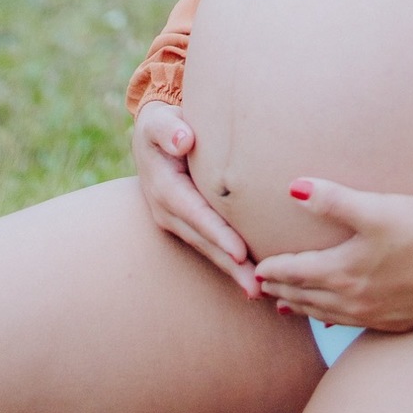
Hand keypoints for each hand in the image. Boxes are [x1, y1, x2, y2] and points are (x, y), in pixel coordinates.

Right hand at [132, 101, 260, 298]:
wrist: (153, 135)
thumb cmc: (162, 124)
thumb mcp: (159, 121)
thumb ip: (169, 129)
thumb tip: (184, 140)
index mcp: (165, 189)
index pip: (196, 214)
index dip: (218, 234)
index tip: (240, 252)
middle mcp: (168, 212)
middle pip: (204, 242)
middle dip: (230, 265)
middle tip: (259, 287)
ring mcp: (177, 222)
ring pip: (208, 249)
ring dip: (232, 270)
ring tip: (260, 291)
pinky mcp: (188, 225)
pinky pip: (210, 245)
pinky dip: (229, 261)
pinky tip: (250, 278)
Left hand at [252, 177, 412, 331]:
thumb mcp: (375, 207)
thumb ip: (332, 199)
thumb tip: (293, 188)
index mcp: (343, 271)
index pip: (296, 272)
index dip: (273, 269)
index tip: (256, 268)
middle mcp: (352, 299)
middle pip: (305, 296)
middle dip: (281, 291)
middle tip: (260, 288)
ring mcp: (373, 314)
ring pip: (325, 313)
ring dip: (301, 307)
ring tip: (284, 306)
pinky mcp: (394, 319)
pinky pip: (350, 323)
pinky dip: (331, 319)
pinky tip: (331, 320)